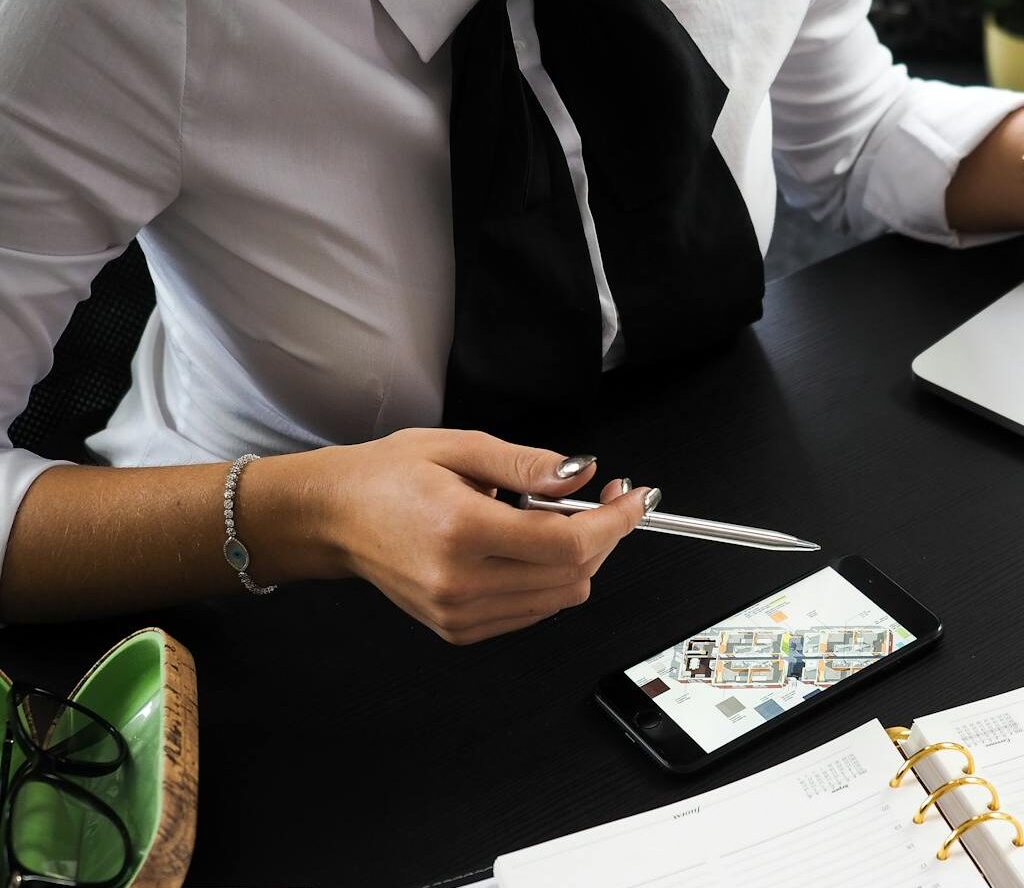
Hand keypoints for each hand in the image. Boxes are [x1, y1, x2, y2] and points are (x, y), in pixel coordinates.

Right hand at [251, 428, 653, 643]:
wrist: (334, 518)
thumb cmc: (388, 477)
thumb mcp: (460, 447)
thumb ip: (528, 464)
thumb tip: (583, 474)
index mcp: (461, 530)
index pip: (568, 543)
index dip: (614, 521)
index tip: (636, 498)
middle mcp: (461, 582)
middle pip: (573, 574)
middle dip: (604, 535)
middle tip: (606, 498)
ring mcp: (459, 613)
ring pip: (560, 597)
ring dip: (578, 559)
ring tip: (555, 519)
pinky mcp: (459, 629)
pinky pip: (534, 611)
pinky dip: (549, 580)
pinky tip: (529, 548)